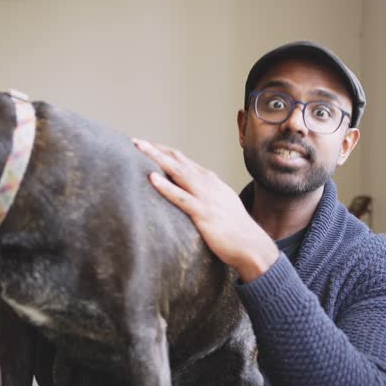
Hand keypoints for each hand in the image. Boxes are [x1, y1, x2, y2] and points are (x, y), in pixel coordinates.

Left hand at [133, 139, 279, 281]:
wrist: (251, 245)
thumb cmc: (233, 227)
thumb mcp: (219, 202)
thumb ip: (203, 194)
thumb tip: (187, 191)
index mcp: (209, 180)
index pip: (182, 160)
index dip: (162, 151)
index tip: (145, 145)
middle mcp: (207, 183)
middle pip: (177, 160)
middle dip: (155, 149)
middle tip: (134, 140)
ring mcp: (205, 197)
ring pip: (177, 172)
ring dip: (156, 158)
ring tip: (138, 148)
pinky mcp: (203, 213)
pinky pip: (180, 197)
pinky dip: (166, 186)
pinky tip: (151, 177)